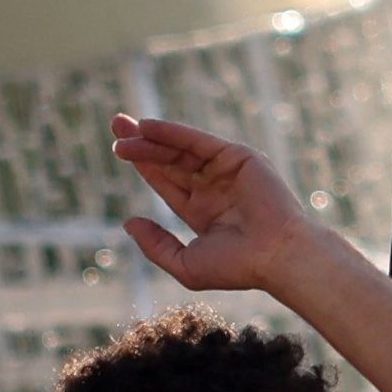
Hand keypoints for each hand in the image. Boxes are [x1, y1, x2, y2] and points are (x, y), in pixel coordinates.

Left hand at [115, 115, 325, 299]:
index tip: (119, 149)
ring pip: (181, 149)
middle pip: (170, 159)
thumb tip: (128, 222)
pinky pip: (198, 140)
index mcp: (203, 211)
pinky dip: (173, 132)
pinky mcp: (238, 157)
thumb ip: (156, 246)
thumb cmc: (237, 267)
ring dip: (151, 137)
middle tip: (115, 124)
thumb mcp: (186, 264)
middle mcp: (214, 187)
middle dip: (142, 143)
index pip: (167, 182)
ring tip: (122, 128)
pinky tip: (148, 126)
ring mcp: (227, 170)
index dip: (143, 165)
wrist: (277, 255)